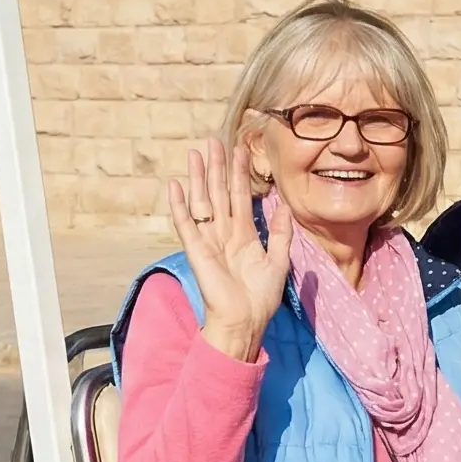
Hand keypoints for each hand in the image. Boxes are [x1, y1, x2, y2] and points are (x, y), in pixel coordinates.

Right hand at [167, 138, 290, 362]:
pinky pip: (186, 224)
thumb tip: (285, 208)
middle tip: (214, 140)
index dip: (240, 173)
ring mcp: (209, 240)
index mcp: (244, 233)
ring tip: (196, 153)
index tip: (240, 149)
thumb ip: (280, 234)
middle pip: (219, 192)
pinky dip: (179, 205)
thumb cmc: (261, 297)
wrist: (245, 321)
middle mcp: (224, 232)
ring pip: (203, 201)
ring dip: (199, 177)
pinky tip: (175, 185)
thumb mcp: (278, 261)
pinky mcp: (197, 250)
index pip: (241, 195)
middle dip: (217, 167)